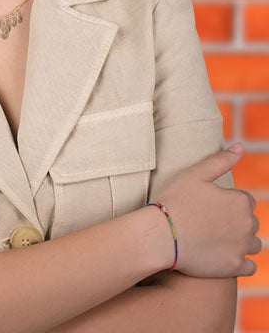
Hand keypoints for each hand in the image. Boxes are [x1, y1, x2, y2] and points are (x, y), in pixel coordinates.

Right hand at [157, 144, 260, 277]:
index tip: (208, 205)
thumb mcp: (194, 174)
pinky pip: (250, 266)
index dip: (226, 201)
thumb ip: (220, 160)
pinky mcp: (235, 267)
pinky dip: (240, 261)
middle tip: (208, 222)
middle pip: (250, 222)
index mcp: (240, 201)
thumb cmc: (175, 201)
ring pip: (252, 244)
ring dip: (240, 241)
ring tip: (215, 238)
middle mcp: (248, 224)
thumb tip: (240, 146)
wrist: (161, 235)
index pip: (244, 200)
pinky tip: (221, 255)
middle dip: (235, 221)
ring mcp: (243, 247)